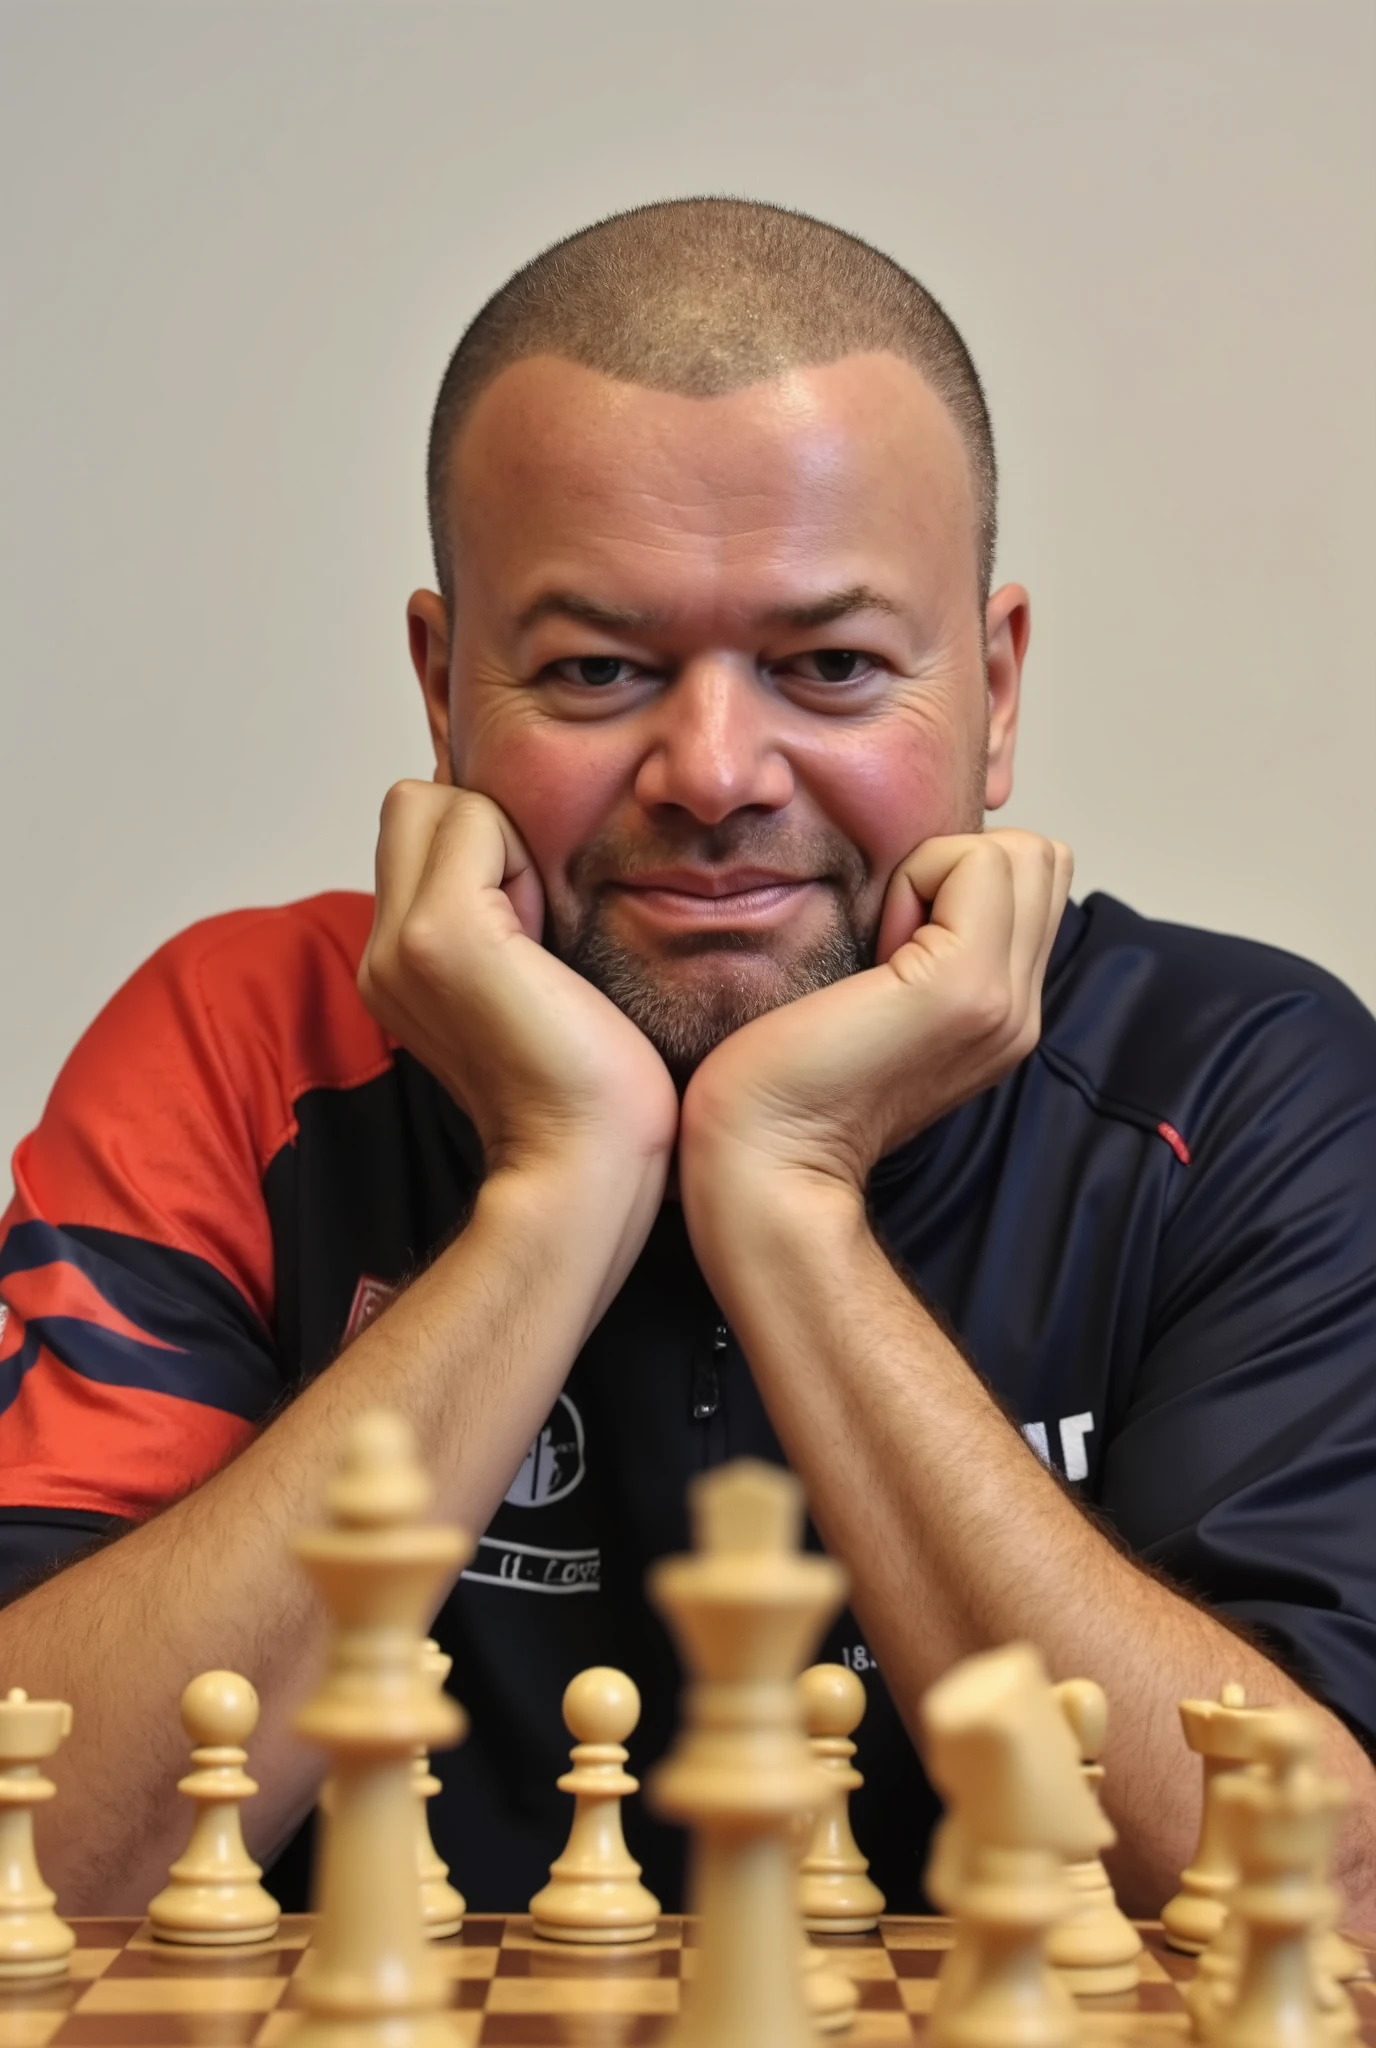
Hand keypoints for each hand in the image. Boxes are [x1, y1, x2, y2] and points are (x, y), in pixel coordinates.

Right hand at [359, 782, 678, 1180]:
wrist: (584, 1165)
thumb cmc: (587, 1089)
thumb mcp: (529, 983)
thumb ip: (503, 919)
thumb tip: (523, 850)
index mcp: (398, 966)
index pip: (416, 831)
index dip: (484, 849)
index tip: (534, 929)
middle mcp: (380, 953)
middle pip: (411, 803)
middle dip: (482, 830)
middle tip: (536, 917)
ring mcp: (399, 944)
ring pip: (432, 800)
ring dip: (501, 843)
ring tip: (540, 932)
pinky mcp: (439, 935)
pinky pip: (472, 818)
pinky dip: (520, 854)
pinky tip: (547, 938)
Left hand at [679, 829, 1072, 1222]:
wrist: (767, 1161)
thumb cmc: (786, 1083)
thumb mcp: (877, 1001)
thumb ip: (918, 946)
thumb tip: (914, 880)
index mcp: (1001, 1012)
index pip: (1034, 881)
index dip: (957, 878)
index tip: (887, 943)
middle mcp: (1020, 1008)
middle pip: (1040, 859)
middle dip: (959, 865)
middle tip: (888, 933)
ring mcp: (1002, 1000)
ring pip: (1020, 854)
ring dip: (939, 869)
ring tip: (883, 943)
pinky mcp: (964, 985)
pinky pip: (975, 862)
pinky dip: (916, 877)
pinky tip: (872, 951)